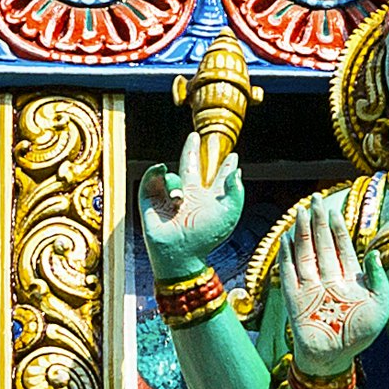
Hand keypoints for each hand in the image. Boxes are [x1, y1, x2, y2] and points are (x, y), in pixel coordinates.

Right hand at [139, 125, 243, 265]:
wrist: (179, 251)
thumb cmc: (206, 236)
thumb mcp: (229, 213)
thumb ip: (236, 191)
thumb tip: (237, 170)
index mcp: (209, 199)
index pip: (218, 179)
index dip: (226, 167)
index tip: (233, 157)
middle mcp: (191, 196)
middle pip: (191, 167)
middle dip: (192, 151)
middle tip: (194, 137)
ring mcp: (170, 197)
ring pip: (174, 175)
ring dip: (175, 182)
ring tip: (178, 199)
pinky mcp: (151, 200)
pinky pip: (152, 179)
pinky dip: (156, 172)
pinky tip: (161, 169)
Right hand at [275, 207, 388, 371]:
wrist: (335, 358)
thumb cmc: (360, 335)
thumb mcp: (380, 306)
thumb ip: (379, 279)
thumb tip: (374, 253)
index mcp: (349, 279)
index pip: (342, 247)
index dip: (338, 228)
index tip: (333, 209)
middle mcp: (329, 279)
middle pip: (322, 244)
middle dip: (319, 222)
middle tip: (315, 200)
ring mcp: (310, 287)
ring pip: (306, 253)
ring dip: (303, 233)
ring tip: (301, 212)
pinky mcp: (295, 298)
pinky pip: (289, 272)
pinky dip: (287, 256)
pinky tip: (286, 239)